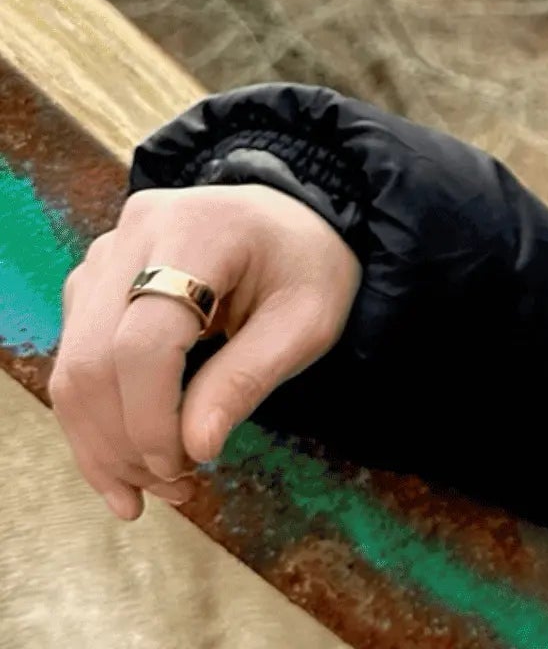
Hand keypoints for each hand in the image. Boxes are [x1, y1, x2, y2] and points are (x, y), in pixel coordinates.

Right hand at [50, 182, 362, 518]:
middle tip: (171, 489)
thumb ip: (249, 378)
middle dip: (122, 443)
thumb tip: (196, 449)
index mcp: (198, 229)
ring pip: (74, 368)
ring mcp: (108, 254)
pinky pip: (75, 361)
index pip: (142, 343)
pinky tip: (129, 463)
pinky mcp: (93, 281)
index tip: (182, 468)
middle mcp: (138, 232)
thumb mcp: (306, 321)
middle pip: (94, 360)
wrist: (293, 223)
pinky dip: (95, 421)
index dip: (150, 419)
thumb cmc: (308, 267)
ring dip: (102, 442)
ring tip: (153, 487)